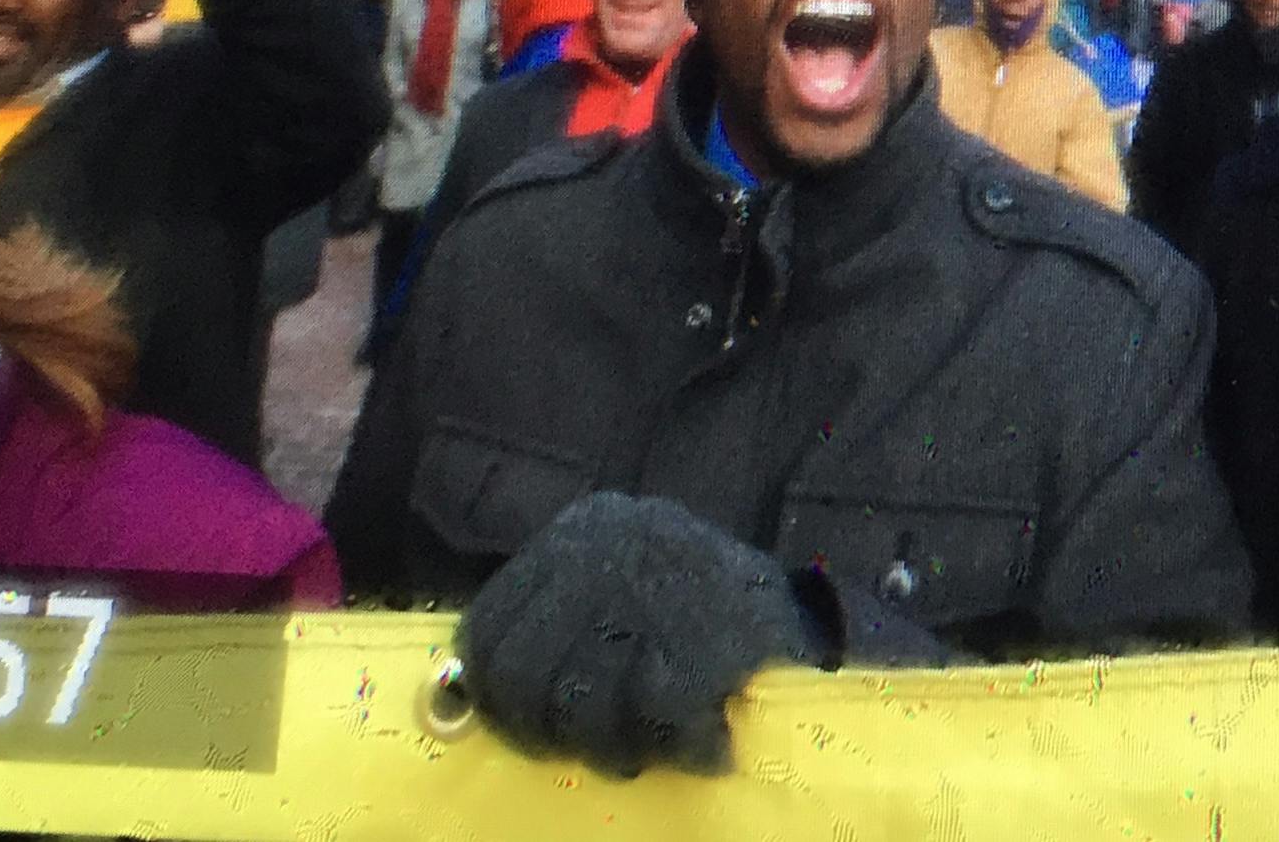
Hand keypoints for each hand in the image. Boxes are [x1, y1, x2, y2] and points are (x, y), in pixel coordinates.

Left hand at [455, 493, 824, 775]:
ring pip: (582, 706)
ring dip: (615, 749)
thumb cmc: (704, 612)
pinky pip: (656, 721)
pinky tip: (709, 745)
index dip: (492, 696)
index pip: (487, 626)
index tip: (523, 730)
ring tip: (653, 746)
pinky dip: (684, 748)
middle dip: (545, 732)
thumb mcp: (620, 587)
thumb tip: (460, 694)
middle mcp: (615, 545)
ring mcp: (661, 586)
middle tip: (591, 751)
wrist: (818, 615)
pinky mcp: (709, 633)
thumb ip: (555, 624)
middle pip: (525, 671)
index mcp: (585, 528)